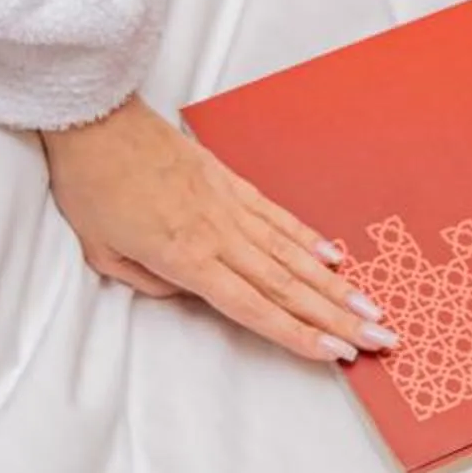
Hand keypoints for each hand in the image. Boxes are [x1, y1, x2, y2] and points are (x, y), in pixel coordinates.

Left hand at [38, 95, 394, 365]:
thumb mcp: (101, 251)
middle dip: (337, 317)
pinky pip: (274, 213)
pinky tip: (332, 254)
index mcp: (184, 257)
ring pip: (290, 251)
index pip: (252, 307)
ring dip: (333, 282)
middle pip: (286, 284)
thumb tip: (184, 291)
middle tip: (381, 339)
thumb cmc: (90, 185)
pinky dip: (306, 235)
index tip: (336, 355)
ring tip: (371, 306)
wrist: (91, 117)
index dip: (297, 334)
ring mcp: (226, 203)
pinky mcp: (226, 178)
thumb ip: (146, 282)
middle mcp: (216, 233)